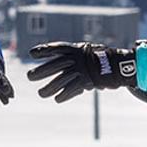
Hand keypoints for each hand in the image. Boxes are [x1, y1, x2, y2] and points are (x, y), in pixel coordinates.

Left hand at [25, 42, 140, 103]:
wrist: (117, 65)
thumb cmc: (98, 58)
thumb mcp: (84, 52)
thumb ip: (71, 57)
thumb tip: (53, 60)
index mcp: (75, 49)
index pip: (56, 48)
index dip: (44, 50)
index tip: (32, 54)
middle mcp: (77, 59)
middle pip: (54, 65)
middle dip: (40, 71)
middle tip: (29, 77)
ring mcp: (81, 70)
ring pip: (60, 80)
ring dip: (49, 88)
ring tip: (41, 93)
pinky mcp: (86, 81)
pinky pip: (71, 89)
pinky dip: (63, 95)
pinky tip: (57, 99)